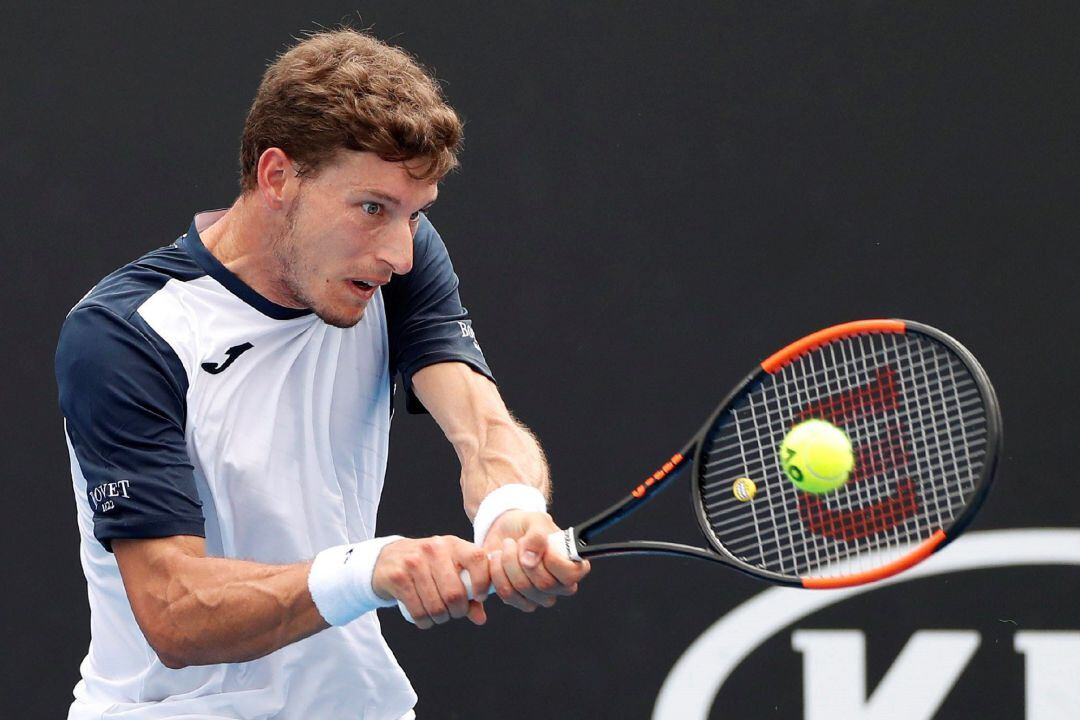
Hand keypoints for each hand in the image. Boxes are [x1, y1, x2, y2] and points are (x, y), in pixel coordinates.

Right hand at [372, 536, 490, 629]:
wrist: (389, 558)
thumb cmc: (428, 566)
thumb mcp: (450, 570)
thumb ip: (469, 592)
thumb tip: (480, 618)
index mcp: (452, 544)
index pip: (477, 558)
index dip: (482, 582)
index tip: (479, 596)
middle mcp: (433, 549)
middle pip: (454, 593)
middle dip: (458, 611)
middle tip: (454, 612)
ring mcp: (413, 562)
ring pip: (436, 606)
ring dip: (441, 618)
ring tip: (439, 615)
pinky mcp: (397, 577)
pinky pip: (418, 611)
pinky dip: (424, 621)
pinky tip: (424, 618)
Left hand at [484, 510, 590, 612]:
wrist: (505, 532)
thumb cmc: (527, 527)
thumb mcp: (535, 521)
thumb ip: (537, 536)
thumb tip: (531, 560)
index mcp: (572, 564)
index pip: (571, 574)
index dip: (554, 561)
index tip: (541, 545)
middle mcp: (560, 586)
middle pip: (544, 584)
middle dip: (522, 558)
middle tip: (513, 542)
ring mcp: (541, 597)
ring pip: (523, 588)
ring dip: (507, 564)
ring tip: (505, 548)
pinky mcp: (521, 602)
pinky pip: (507, 595)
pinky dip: (497, 573)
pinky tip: (497, 560)